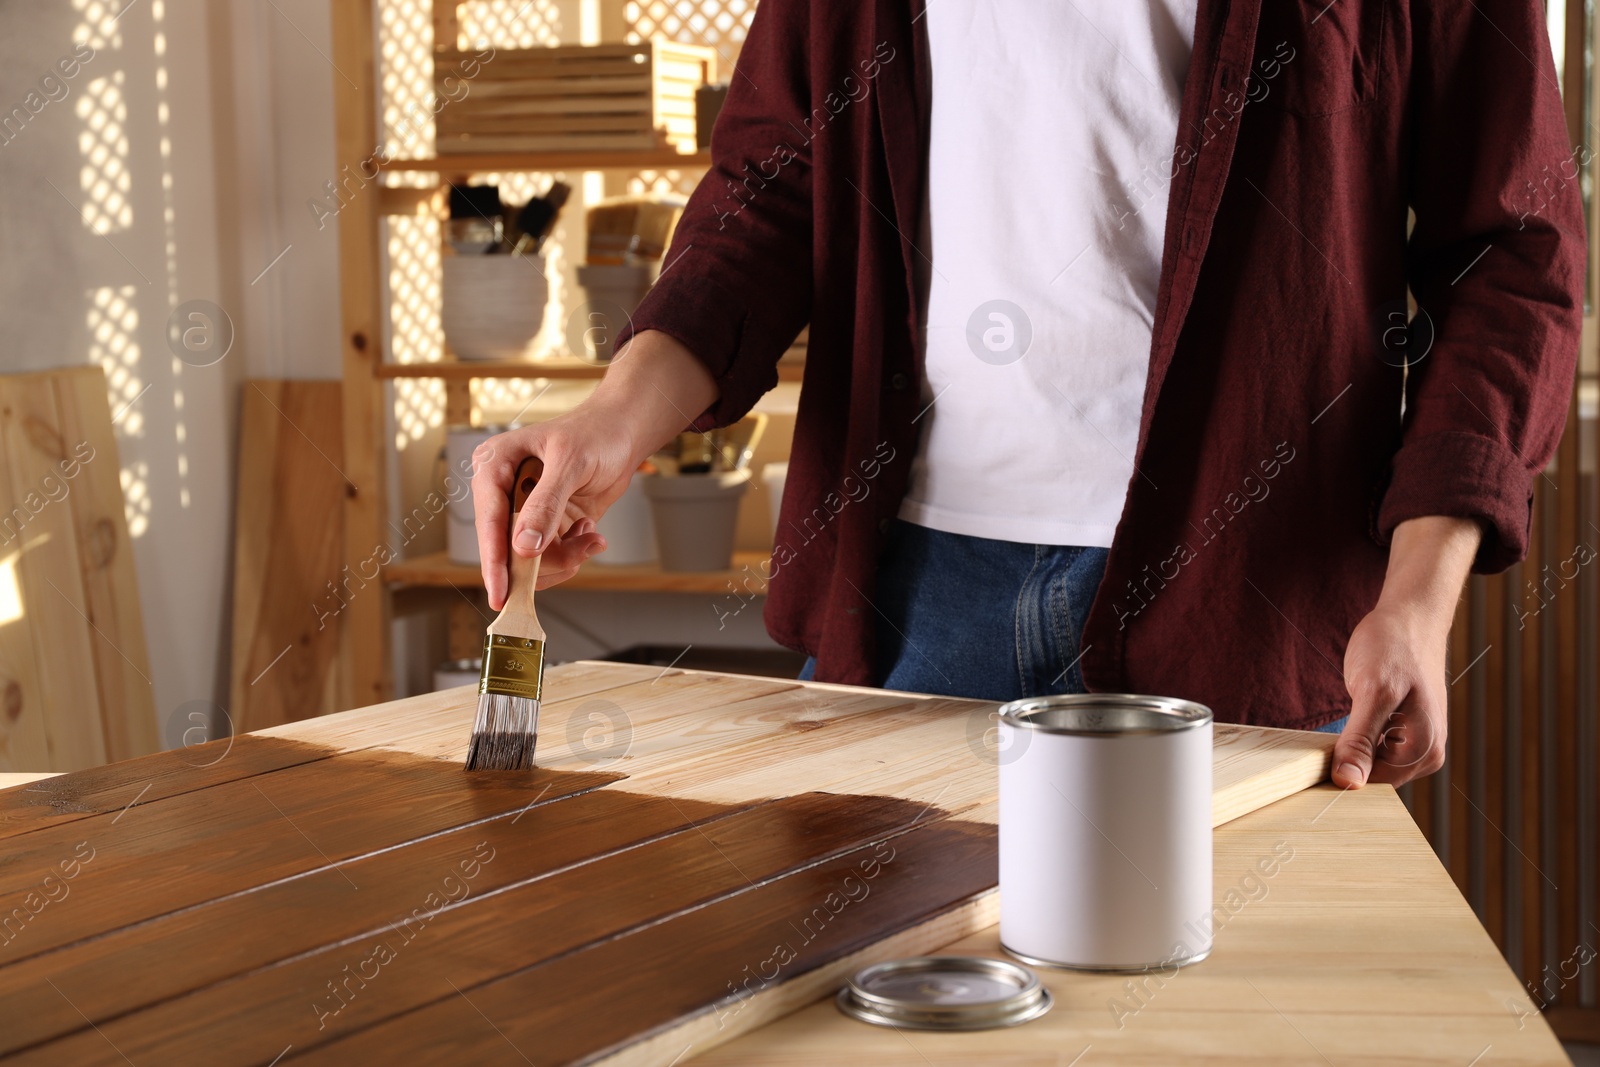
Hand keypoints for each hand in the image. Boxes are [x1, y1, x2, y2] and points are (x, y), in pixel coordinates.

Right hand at [471, 411, 633, 606]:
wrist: (622, 435)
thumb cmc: (595, 434)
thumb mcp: (570, 463)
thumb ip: (546, 504)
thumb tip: (524, 546)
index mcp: (494, 467)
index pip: (489, 521)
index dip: (493, 560)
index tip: (500, 593)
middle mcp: (503, 493)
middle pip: (508, 548)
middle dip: (546, 559)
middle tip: (579, 550)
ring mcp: (524, 513)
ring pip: (531, 560)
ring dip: (565, 557)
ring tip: (589, 535)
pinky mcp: (545, 527)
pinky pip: (550, 558)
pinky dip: (574, 554)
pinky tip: (589, 532)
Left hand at [1335, 601, 1448, 787]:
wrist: (1410, 618)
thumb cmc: (1394, 648)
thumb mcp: (1372, 692)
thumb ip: (1360, 741)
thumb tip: (1348, 782)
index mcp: (1424, 752)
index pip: (1371, 784)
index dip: (1339, 772)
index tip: (1313, 757)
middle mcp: (1427, 755)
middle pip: (1372, 777)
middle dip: (1346, 761)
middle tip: (1324, 735)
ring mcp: (1418, 744)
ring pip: (1371, 764)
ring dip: (1350, 749)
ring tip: (1342, 720)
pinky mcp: (1406, 732)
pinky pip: (1375, 749)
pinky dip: (1357, 740)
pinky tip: (1350, 720)